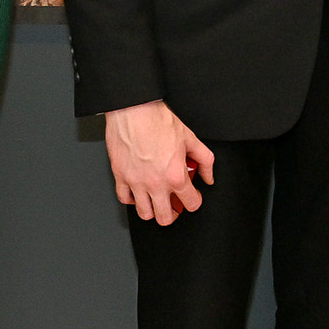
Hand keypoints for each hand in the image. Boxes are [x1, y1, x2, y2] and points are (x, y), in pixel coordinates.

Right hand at [104, 99, 213, 224]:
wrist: (134, 110)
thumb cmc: (158, 121)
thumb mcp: (191, 139)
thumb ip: (205, 161)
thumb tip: (208, 176)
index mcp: (175, 176)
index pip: (191, 204)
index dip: (195, 201)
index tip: (192, 197)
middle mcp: (155, 183)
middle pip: (165, 217)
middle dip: (173, 213)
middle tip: (174, 205)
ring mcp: (136, 182)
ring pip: (144, 214)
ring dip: (153, 210)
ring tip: (157, 201)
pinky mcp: (120, 176)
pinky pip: (124, 199)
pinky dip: (132, 200)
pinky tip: (139, 192)